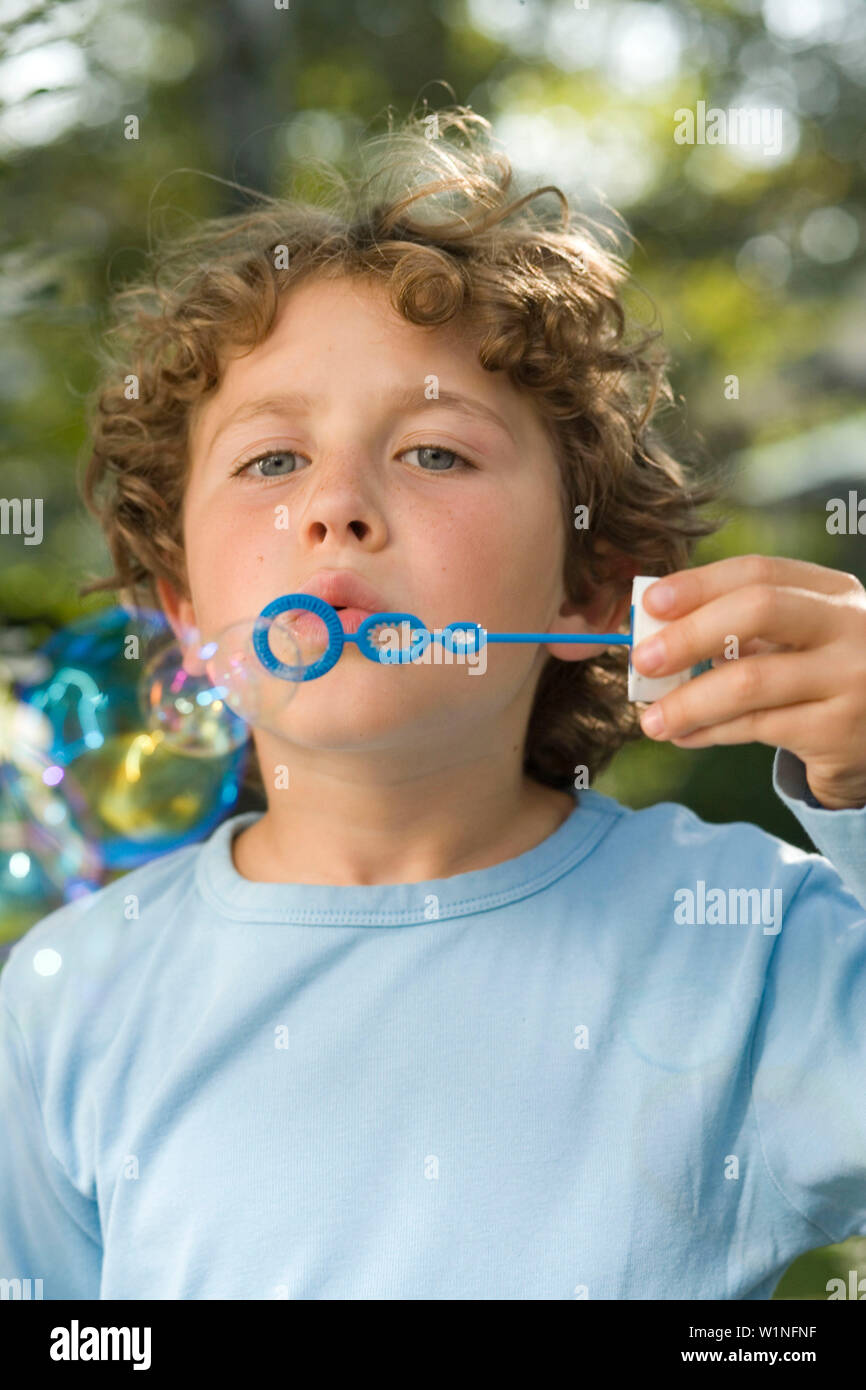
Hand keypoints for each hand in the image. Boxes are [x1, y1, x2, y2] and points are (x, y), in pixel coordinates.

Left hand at [631, 554, 865, 809]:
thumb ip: (741, 629)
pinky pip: (757, 727)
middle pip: (758, 610)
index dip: (699, 584)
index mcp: (833, 591)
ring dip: (688, 702)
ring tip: (651, 720)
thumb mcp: (799, 640)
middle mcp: (850, 626)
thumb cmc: (823, 679)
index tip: (651, 603)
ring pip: (751, 681)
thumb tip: (657, 631)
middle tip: (643, 660)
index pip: (759, 572)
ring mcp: (850, 678)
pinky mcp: (839, 731)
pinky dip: (710, 732)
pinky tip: (685, 736)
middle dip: (690, 634)